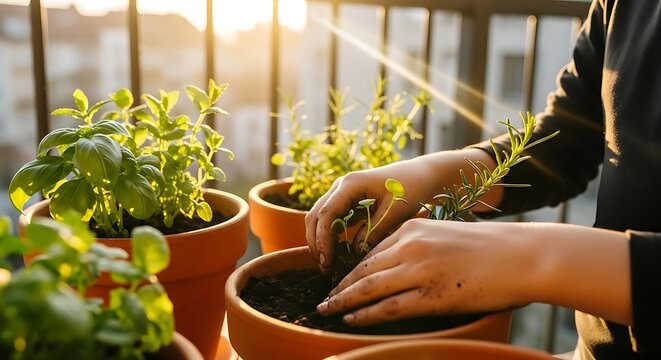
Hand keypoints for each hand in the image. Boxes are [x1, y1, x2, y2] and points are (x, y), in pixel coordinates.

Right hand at [306, 160, 431, 270]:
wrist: (420, 175)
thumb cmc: (410, 188)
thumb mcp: (395, 212)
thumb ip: (374, 232)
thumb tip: (355, 253)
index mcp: (350, 184)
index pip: (326, 214)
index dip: (323, 239)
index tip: (327, 261)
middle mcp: (340, 186)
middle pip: (315, 215)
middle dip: (316, 241)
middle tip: (325, 266)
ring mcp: (342, 192)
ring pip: (320, 217)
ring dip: (320, 239)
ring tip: (329, 263)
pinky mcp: (348, 201)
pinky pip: (332, 219)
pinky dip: (330, 235)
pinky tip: (338, 253)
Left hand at [315, 219, 536, 325]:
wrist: (522, 255)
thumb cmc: (489, 247)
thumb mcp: (445, 234)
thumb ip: (419, 245)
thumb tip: (399, 264)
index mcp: (413, 228)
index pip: (372, 252)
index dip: (352, 269)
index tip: (340, 281)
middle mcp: (410, 245)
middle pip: (364, 269)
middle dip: (340, 286)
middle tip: (324, 298)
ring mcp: (419, 270)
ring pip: (369, 287)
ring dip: (344, 301)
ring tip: (327, 310)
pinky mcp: (432, 295)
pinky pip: (389, 307)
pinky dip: (366, 314)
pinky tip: (352, 319)